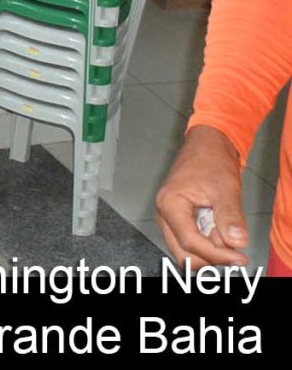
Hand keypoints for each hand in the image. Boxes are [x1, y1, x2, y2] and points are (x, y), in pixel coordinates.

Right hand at [155, 126, 251, 266]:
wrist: (207, 145)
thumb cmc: (210, 160)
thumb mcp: (225, 188)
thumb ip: (230, 216)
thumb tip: (236, 241)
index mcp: (170, 204)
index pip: (190, 242)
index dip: (216, 254)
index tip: (238, 258)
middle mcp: (164, 213)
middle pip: (183, 252)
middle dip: (210, 257)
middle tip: (235, 253)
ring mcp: (170, 217)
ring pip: (186, 249)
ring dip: (209, 250)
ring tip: (227, 233)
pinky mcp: (179, 218)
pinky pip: (191, 240)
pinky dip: (208, 242)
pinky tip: (221, 230)